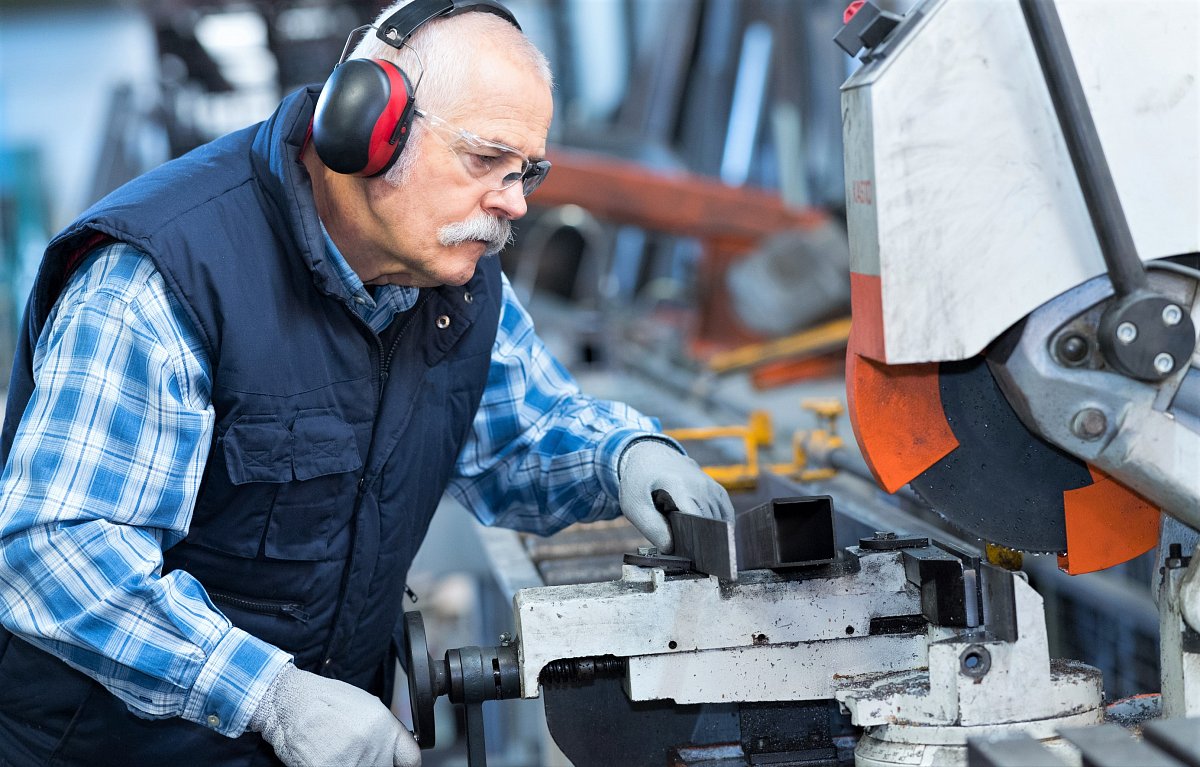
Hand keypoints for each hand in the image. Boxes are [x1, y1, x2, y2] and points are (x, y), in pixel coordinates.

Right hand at [249, 662, 420, 766]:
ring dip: (353, 764)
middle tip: (356, 755)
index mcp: (385, 727)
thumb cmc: (323, 700)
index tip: (395, 763)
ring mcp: (353, 762)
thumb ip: (384, 731)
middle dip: (374, 763)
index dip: (402, 764)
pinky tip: (326, 758)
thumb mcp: (366, 707)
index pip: (410, 759)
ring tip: (339, 754)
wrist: (292, 701)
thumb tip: (392, 750)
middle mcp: (374, 745)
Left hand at [618, 439, 734, 553]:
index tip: (691, 557)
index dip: (695, 542)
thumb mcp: (634, 505)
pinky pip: (725, 511)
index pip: (697, 521)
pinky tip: (712, 535)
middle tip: (690, 556)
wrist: (649, 454)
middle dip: (702, 541)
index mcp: (679, 486)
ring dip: (711, 533)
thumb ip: (651, 528)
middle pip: (710, 523)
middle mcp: (700, 484)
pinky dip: (722, 525)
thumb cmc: (639, 481)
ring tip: (698, 545)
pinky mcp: (716, 488)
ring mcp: (710, 485)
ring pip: (720, 519)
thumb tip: (671, 549)